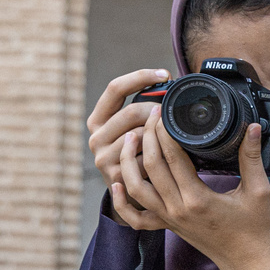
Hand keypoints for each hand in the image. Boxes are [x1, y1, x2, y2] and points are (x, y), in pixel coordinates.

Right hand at [88, 68, 172, 229]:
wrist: (133, 195)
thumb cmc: (140, 154)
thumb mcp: (134, 129)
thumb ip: (143, 109)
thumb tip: (169, 82)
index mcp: (98, 119)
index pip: (115, 89)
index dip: (140, 77)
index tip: (165, 74)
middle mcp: (95, 137)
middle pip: (132, 112)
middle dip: (158, 110)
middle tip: (174, 113)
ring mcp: (102, 157)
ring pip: (141, 134)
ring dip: (160, 134)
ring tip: (172, 137)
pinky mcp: (115, 175)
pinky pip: (146, 157)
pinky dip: (160, 155)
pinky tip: (168, 157)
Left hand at [119, 118, 269, 269]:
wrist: (246, 261)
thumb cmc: (253, 228)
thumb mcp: (258, 191)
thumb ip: (253, 157)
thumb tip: (254, 128)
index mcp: (197, 199)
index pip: (173, 157)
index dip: (165, 131)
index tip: (164, 112)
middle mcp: (177, 209)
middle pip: (151, 166)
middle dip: (148, 137)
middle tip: (150, 115)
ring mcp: (168, 218)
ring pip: (136, 187)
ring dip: (129, 161)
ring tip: (131, 138)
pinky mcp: (166, 226)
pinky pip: (135, 217)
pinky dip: (122, 202)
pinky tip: (118, 184)